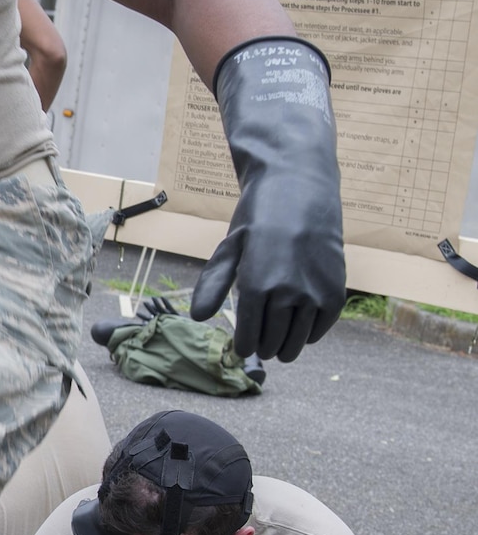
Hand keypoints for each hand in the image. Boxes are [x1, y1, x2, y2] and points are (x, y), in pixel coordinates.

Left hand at [190, 39, 345, 362]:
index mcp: (257, 285)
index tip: (242, 347)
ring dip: (285, 345)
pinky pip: (321, 328)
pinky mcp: (336, 291)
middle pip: (272, 344)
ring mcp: (315, 293)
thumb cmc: (259, 216)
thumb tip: (198, 318)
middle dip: (263, 346)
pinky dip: (309, 334)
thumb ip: (215, 284)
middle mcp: (288, 293)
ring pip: (297, 343)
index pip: (249, 339)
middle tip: (259, 342)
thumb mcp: (231, 246)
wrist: (300, 187)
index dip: (244, 347)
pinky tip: (299, 326)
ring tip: (276, 340)